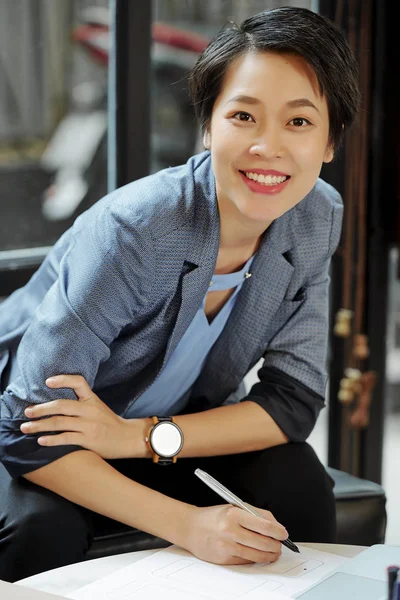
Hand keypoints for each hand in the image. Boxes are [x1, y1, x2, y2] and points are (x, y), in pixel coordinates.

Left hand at [20, 374, 142, 458]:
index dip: (63, 380)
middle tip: (27, 412)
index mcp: (92, 399)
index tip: (47, 381)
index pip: (78, 382)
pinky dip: (51, 440)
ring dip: (39, 425)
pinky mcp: (88, 440)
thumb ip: (81, 404)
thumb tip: (55, 403)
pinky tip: (40, 440)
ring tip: (26, 427)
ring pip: (59, 422)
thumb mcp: (98, 407)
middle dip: (41, 409)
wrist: (127, 438)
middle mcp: (89, 410)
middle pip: (61, 405)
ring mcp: (88, 425)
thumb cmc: (109, 423)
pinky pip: (65, 438)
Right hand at [184, 504, 287, 564]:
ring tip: (273, 551)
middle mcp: (230, 530)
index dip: (278, 531)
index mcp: (234, 514)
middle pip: (264, 542)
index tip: (284, 533)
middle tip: (280, 543)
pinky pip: (247, 560)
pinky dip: (256, 558)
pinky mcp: (224, 558)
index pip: (264, 525)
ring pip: (257, 554)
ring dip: (270, 554)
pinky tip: (259, 554)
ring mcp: (227, 546)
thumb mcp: (234, 507)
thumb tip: (275, 525)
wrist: (191, 528)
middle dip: (276, 545)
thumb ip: (255, 513)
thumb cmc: (214, 516)